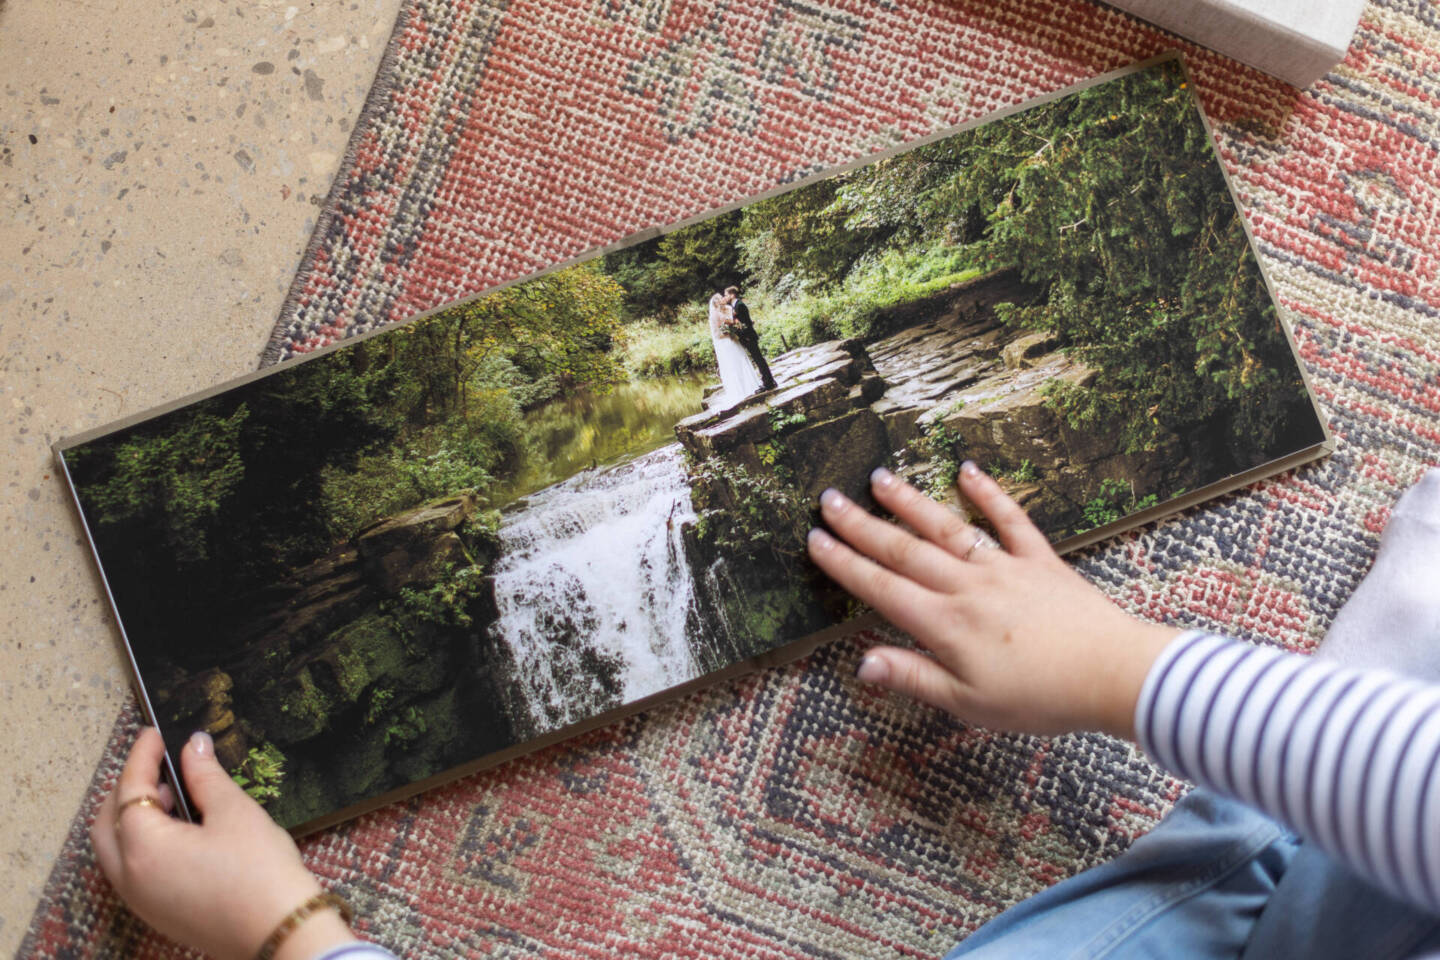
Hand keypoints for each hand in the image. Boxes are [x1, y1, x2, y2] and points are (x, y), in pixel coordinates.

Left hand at [91, 729, 356, 959]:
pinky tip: (181, 832)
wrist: (282, 931)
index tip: (154, 735)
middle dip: (127, 789)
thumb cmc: (261, 873)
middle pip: (108, 823)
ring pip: (116, 850)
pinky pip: (133, 872)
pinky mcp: (158, 914)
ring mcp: (142, 901)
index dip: (142, 757)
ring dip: (134, 818)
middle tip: (158, 765)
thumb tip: (194, 746)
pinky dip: (143, 844)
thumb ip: (206, 776)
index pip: (130, 790)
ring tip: (175, 796)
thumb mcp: (235, 812)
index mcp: (145, 848)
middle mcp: (131, 878)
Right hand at [806, 462, 1178, 738]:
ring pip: (947, 528)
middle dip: (862, 525)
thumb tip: (862, 663)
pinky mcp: (1040, 561)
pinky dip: (988, 493)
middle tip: (829, 500)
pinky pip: (1009, 520)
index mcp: (946, 625)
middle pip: (904, 550)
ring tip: (879, 478)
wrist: (1114, 676)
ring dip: (910, 502)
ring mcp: (1004, 568)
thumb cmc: (1042, 699)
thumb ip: (914, 677)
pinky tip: (967, 470)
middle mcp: (967, 587)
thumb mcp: (970, 703)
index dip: (845, 564)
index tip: (816, 541)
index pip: (882, 588)